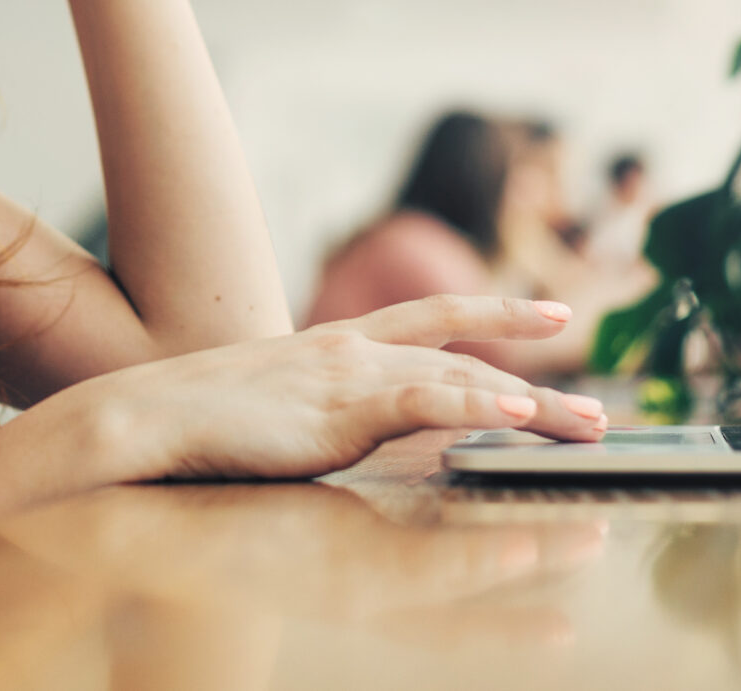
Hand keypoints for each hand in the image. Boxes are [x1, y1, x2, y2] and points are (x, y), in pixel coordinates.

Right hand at [84, 296, 608, 482]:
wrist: (141, 419)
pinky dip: (474, 403)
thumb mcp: (276, 408)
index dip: (494, 314)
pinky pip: (422, 401)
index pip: (432, 319)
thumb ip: (321, 410)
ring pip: (461, 378)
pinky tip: (516, 413)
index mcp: (337, 347)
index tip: (551, 315)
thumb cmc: (196, 423)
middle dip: (537, 376)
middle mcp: (351, 350)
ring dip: (531, 405)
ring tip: (588, 425)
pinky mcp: (338, 409)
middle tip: (599, 407)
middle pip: (465, 351)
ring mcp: (347, 375)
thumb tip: (343, 426)